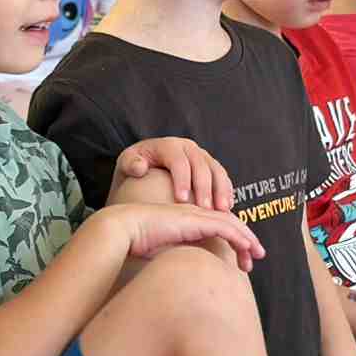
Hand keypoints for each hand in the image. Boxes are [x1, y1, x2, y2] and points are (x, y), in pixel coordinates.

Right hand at [99, 202, 264, 270]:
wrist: (124, 229)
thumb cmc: (137, 244)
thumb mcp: (163, 255)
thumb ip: (176, 261)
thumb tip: (183, 280)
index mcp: (187, 222)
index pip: (217, 227)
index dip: (232, 240)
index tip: (242, 259)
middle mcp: (194, 215)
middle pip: (229, 224)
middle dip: (246, 240)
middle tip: (258, 256)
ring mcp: (196, 215)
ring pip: (231, 224)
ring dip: (247, 239)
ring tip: (258, 255)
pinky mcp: (196, 219)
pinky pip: (225, 226)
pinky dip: (239, 237)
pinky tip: (247, 248)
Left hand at [115, 137, 235, 211]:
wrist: (146, 168)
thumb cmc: (135, 168)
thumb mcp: (127, 163)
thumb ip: (130, 164)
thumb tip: (140, 167)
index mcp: (168, 145)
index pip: (178, 160)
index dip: (182, 180)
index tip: (182, 201)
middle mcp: (188, 147)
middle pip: (201, 166)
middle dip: (205, 188)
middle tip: (206, 210)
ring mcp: (202, 156)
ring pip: (217, 170)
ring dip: (221, 190)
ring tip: (222, 210)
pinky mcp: (211, 167)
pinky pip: (223, 177)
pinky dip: (227, 191)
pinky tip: (228, 207)